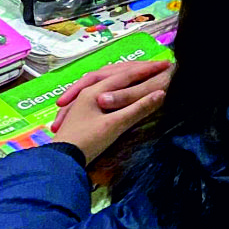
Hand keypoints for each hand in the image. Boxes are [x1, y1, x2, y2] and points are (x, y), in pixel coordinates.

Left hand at [49, 60, 170, 161]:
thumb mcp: (116, 126)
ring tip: (135, 74)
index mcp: (96, 90)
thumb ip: (138, 108)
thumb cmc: (89, 141)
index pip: (127, 75)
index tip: (166, 66)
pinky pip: (99, 92)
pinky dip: (111, 88)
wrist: (62, 162)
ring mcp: (83, 102)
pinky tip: (112, 95)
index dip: (148, 69)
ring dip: (121, 76)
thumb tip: (161, 93)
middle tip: (154, 66)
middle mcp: (88, 91)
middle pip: (114, 74)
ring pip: (104, 81)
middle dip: (135, 69)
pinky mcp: (81, 114)